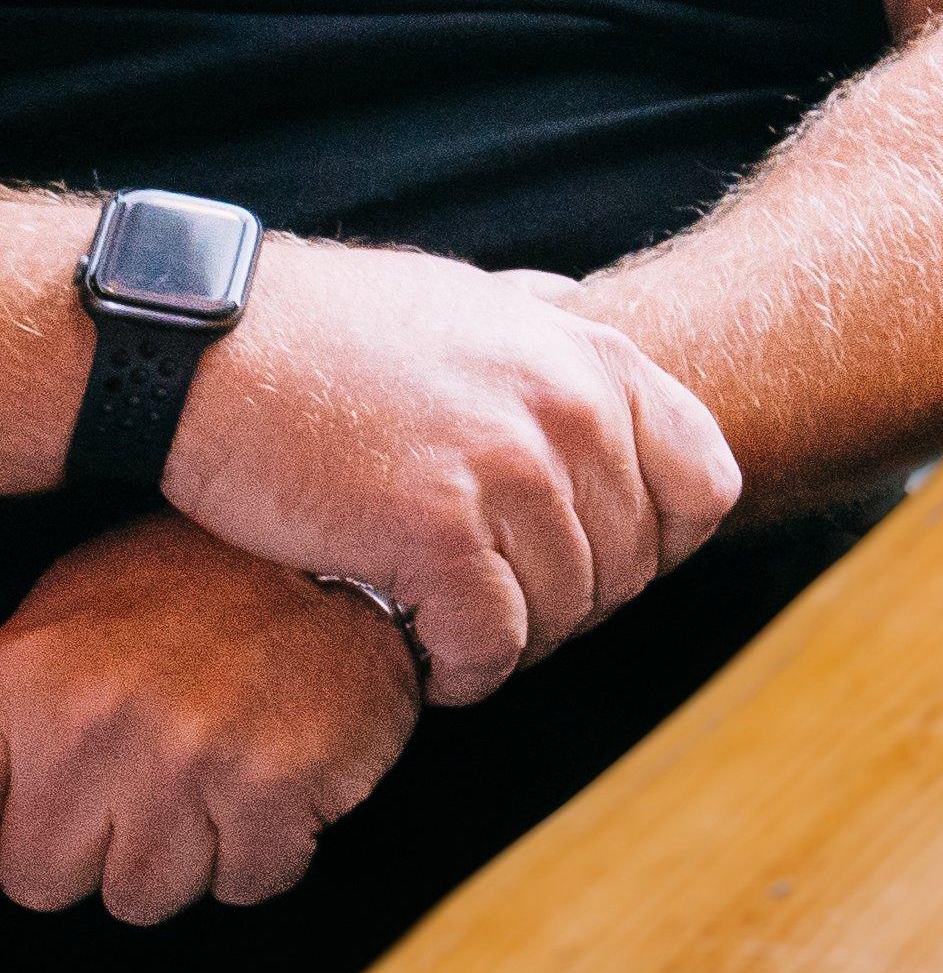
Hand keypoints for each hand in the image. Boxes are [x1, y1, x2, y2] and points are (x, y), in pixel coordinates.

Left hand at [0, 516, 424, 918]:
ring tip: (215, 779)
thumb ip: (10, 711)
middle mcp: (93, 718)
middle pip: (43, 881)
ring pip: (141, 898)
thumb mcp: (71, 612)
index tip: (60, 806)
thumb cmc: (205, 588)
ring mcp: (186, 755)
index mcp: (25, 675)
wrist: (356, 555)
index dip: (21, 823)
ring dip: (184, 857)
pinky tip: (275, 787)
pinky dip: (267, 854)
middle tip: (149, 786)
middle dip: (96, 850)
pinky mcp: (276, 786)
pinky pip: (246, 885)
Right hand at [152, 241, 739, 700]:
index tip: (599, 567)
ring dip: (518, 644)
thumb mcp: (468, 301)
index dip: (662, 547)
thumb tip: (577, 305)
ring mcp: (508, 469)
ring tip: (462, 639)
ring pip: (565, 611)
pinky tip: (434, 667)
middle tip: (510, 618)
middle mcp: (571, 411)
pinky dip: (468, 671)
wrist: (206, 345)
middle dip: (577, 608)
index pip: (705, 486)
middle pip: (632, 564)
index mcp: (594, 361)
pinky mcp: (434, 529)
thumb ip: (539, 321)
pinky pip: (494, 640)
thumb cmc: (327, 330)